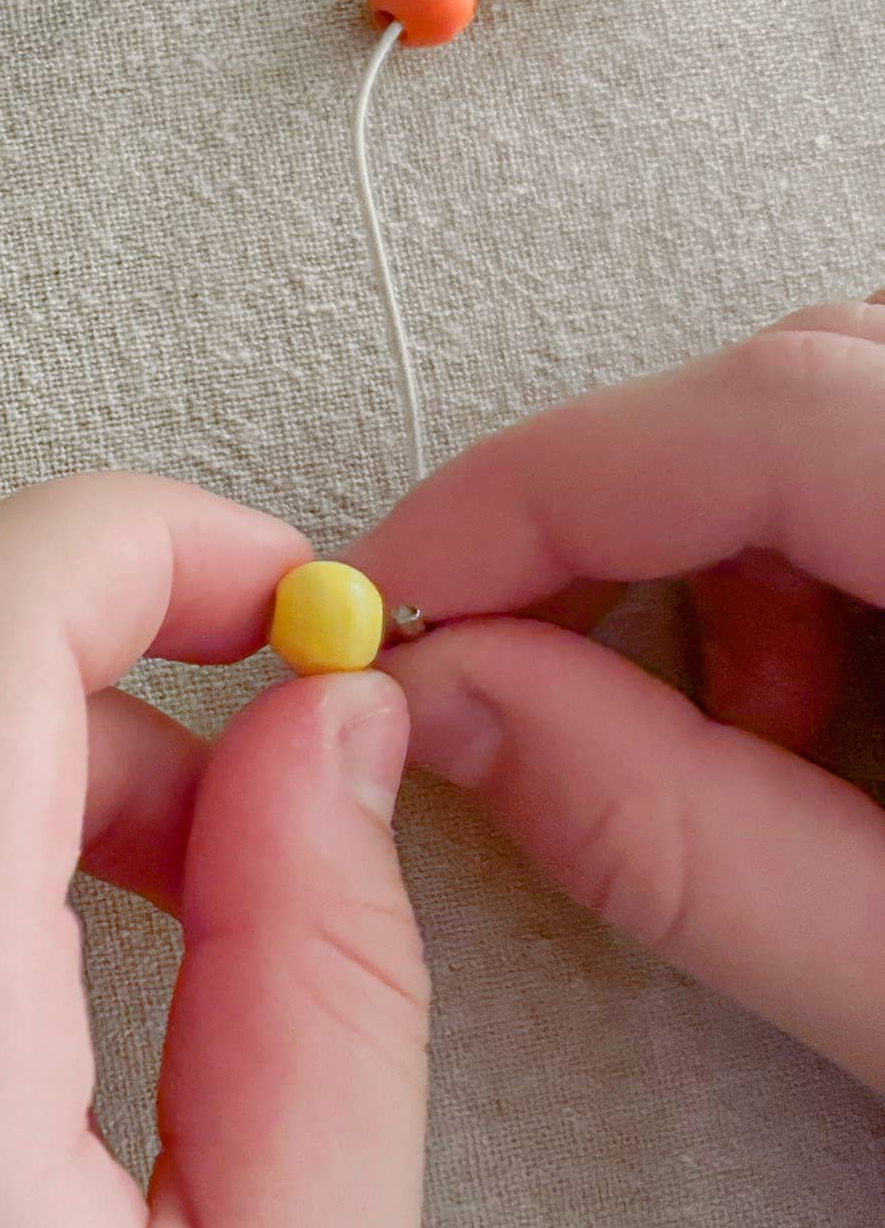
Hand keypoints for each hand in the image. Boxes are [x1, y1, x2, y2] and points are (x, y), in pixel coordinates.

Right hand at [352, 304, 884, 1087]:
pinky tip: (810, 707)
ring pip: (835, 404)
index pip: (760, 418)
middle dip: (610, 519)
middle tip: (499, 656)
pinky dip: (810, 555)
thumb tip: (459, 711)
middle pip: (787, 384)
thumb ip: (686, 843)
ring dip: (718, 546)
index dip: (534, 494)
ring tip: (713, 724)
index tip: (391, 595)